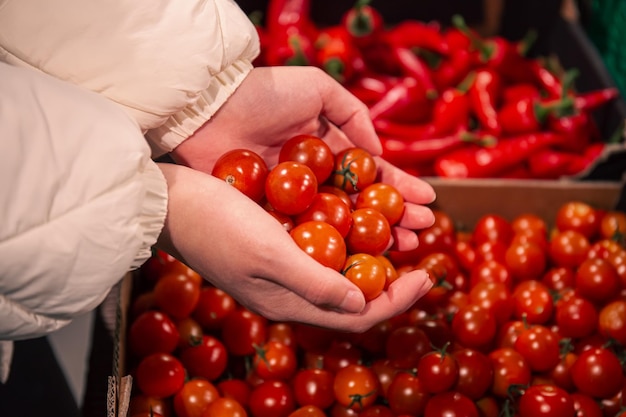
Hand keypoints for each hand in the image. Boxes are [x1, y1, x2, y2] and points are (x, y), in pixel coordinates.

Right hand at [156, 163, 432, 332]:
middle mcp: (290, 288)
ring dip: (375, 251)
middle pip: (355, 293)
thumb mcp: (269, 254)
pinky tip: (363, 212)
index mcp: (288, 301)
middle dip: (393, 276)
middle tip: (421, 248)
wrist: (169, 200)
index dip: (397, 299)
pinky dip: (350, 233)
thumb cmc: (215, 224)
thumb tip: (363, 304)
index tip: (427, 275)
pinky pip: (325, 244)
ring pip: (343, 267)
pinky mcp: (277, 241)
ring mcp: (284, 265)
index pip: (356, 315)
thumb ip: (316, 283)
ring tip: (401, 228)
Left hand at [171, 65, 436, 249]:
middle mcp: (315, 181)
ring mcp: (294, 204)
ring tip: (403, 248)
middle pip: (362, 206)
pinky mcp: (271, 220)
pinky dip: (332, 250)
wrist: (208, 110)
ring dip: (373, 239)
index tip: (427, 203)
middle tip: (423, 233)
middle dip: (395, 219)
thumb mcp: (316, 89)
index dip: (400, 189)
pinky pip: (307, 238)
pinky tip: (358, 259)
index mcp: (329, 151)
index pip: (372, 175)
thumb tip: (376, 151)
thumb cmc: (262, 95)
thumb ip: (352, 114)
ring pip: (340, 227)